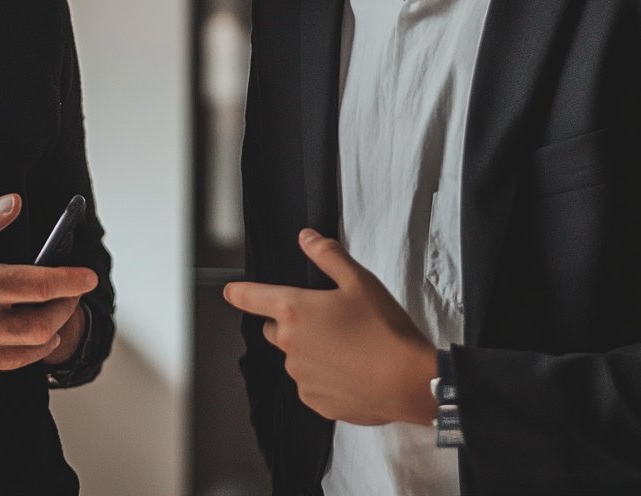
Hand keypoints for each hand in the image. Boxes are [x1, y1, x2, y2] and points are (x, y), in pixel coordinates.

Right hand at [0, 195, 97, 380]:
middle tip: (73, 289)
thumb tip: (13, 204)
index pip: (37, 285)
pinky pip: (9, 362)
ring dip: (51, 328)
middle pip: (43, 323)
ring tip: (55, 308)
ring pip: (31, 349)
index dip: (69, 279)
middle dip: (66, 305)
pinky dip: (27, 347)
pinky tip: (28, 331)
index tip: (87, 274)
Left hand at [224, 229, 436, 425]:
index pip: (250, 298)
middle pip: (275, 328)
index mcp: (294, 310)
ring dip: (309, 350)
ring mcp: (301, 377)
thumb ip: (327, 255)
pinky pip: (310, 384)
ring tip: (344, 346)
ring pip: (294, 358)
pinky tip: (349, 370)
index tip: (231, 292)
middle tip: (324, 318)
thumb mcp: (358, 280)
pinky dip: (323, 376)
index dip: (239, 293)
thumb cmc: (384, 329)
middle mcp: (290, 345)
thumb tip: (306, 238)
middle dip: (291, 322)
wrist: (409, 381)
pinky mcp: (316, 402)